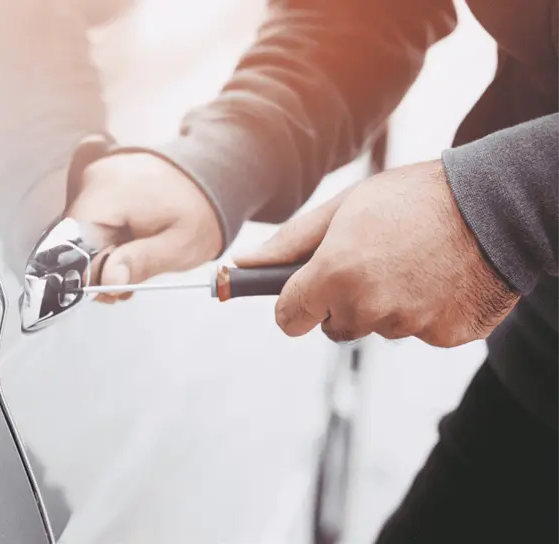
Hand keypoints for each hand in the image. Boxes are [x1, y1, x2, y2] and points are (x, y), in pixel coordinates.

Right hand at [65, 152, 222, 302]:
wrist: (214, 173)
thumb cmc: (201, 209)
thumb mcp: (180, 245)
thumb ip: (142, 262)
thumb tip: (109, 280)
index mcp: (111, 192)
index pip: (74, 240)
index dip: (86, 272)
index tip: (109, 291)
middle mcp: (96, 179)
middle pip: (73, 237)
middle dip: (95, 268)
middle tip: (124, 286)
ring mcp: (96, 178)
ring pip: (80, 231)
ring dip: (101, 256)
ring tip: (131, 267)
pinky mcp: (100, 183)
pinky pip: (91, 219)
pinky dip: (105, 240)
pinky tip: (128, 248)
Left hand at [233, 159, 518, 347]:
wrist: (494, 203)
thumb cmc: (411, 199)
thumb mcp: (343, 208)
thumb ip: (289, 243)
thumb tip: (241, 263)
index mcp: (334, 275)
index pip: (289, 319)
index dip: (293, 304)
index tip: (301, 294)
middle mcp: (368, 307)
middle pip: (335, 326)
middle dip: (343, 301)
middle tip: (372, 260)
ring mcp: (409, 326)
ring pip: (378, 328)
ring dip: (386, 305)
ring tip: (412, 262)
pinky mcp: (445, 336)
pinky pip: (418, 332)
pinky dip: (425, 311)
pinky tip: (439, 278)